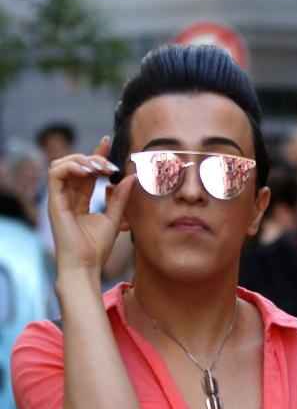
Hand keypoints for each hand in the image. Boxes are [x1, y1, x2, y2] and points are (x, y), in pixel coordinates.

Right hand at [48, 136, 135, 275]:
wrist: (86, 266)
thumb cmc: (97, 248)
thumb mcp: (114, 217)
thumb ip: (121, 197)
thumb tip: (131, 177)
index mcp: (80, 200)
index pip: (86, 171)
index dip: (96, 155)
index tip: (108, 142)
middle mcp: (67, 197)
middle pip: (73, 165)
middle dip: (92, 158)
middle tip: (110, 166)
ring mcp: (59, 199)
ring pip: (60, 164)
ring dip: (81, 160)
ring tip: (99, 168)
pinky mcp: (54, 202)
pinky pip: (55, 174)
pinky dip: (71, 167)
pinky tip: (88, 172)